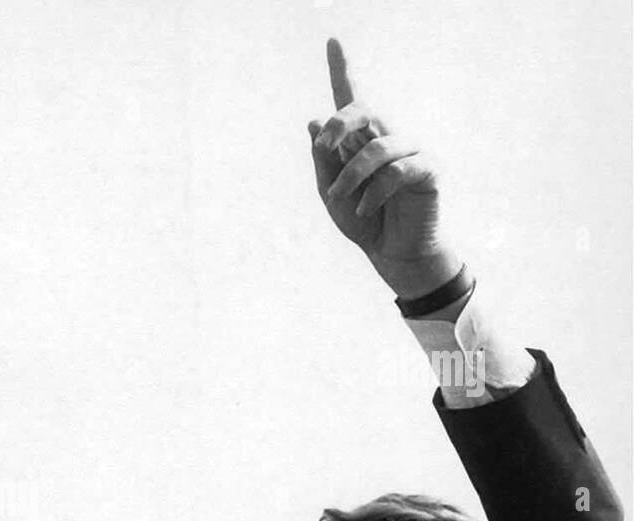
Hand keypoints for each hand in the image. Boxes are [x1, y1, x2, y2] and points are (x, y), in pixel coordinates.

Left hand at [308, 39, 461, 298]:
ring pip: (377, 146)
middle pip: (362, 109)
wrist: (392, 254)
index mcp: (360, 140)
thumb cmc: (362, 222)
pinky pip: (399, 170)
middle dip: (339, 125)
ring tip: (342, 200)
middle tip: (323, 148)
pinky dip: (375, 192)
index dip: (341, 69)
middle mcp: (387, 137)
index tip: (331, 41)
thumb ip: (323, 161)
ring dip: (351, 175)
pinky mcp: (429, 169)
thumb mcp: (331, 193)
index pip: (351, 99)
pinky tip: (364, 210)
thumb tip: (315, 120)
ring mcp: (411, 150)